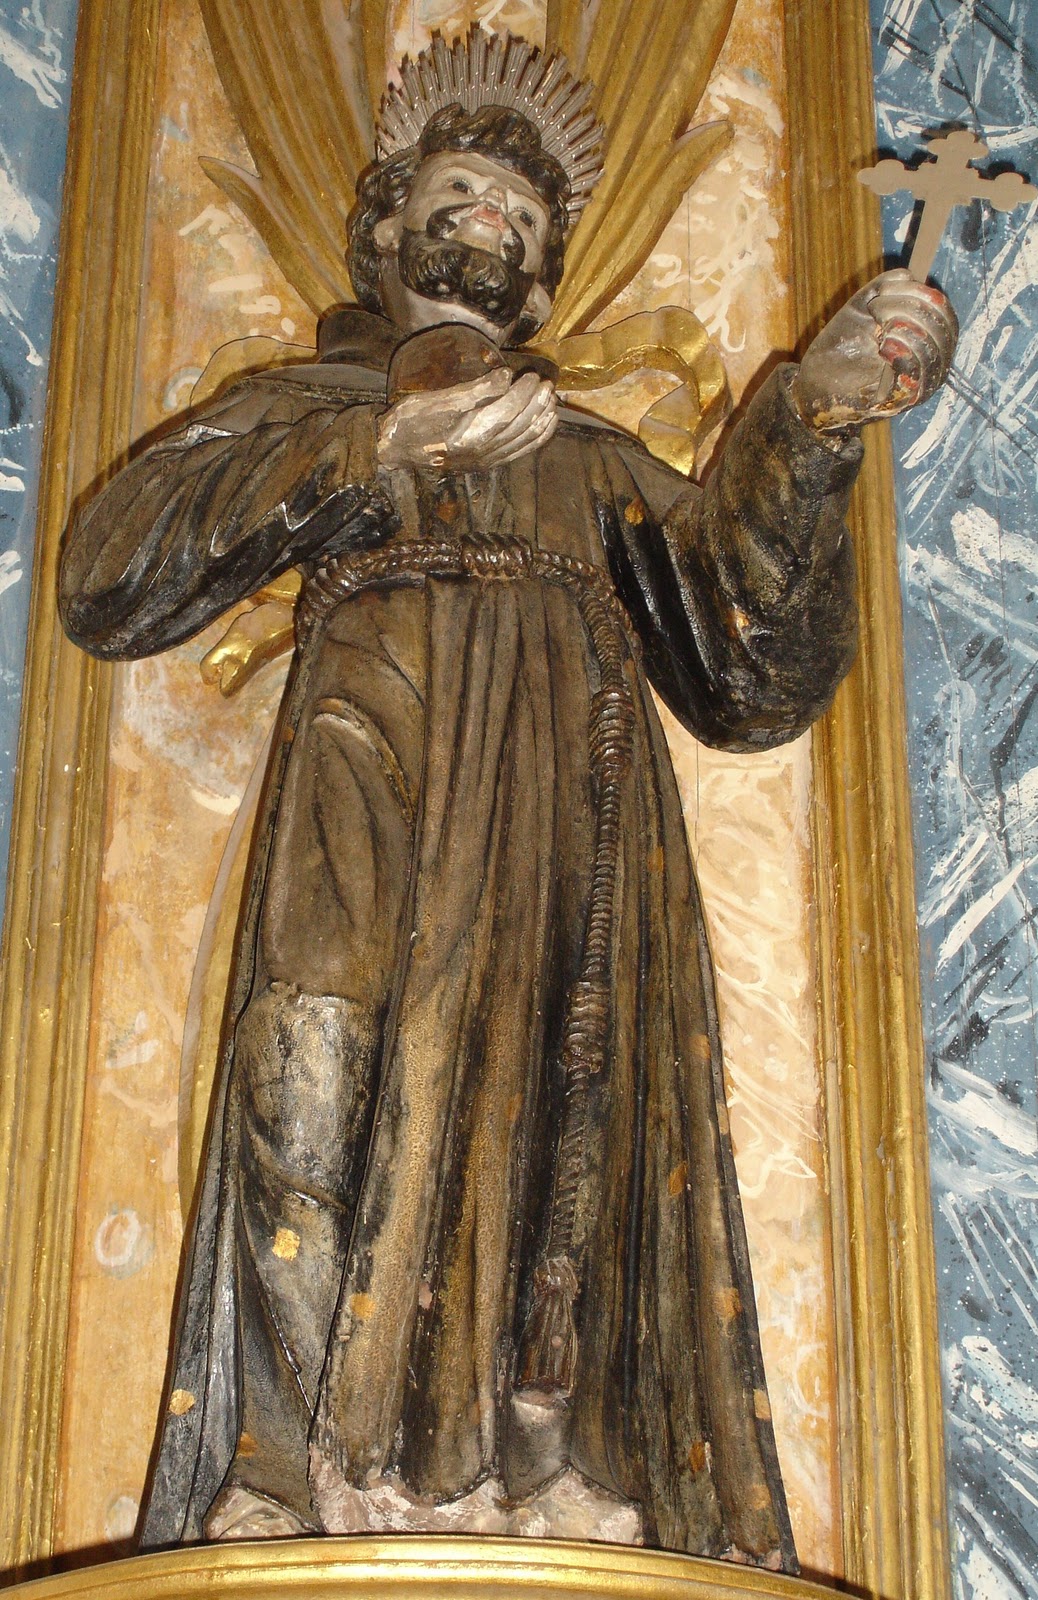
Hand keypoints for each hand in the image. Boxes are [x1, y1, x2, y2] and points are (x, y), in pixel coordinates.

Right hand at [377, 368, 557, 471]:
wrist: (396, 451)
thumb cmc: (411, 421)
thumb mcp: (439, 399)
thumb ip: (476, 390)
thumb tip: (506, 376)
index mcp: (468, 436)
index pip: (507, 412)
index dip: (523, 392)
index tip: (531, 375)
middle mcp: (481, 453)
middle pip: (520, 426)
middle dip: (537, 403)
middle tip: (546, 383)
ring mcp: (486, 461)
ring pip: (525, 440)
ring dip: (542, 418)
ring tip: (551, 398)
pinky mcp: (488, 463)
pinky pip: (521, 451)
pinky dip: (538, 436)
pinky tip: (548, 422)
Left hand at [792, 268, 957, 431]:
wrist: (816, 384)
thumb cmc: (841, 347)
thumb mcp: (864, 306)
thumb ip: (889, 286)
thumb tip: (912, 275)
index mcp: (926, 337)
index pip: (944, 311)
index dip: (919, 294)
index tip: (882, 301)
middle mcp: (931, 362)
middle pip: (943, 325)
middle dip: (910, 308)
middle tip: (878, 315)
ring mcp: (920, 384)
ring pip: (934, 346)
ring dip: (903, 328)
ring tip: (879, 334)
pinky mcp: (903, 400)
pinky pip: (918, 371)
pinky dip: (903, 352)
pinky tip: (884, 349)